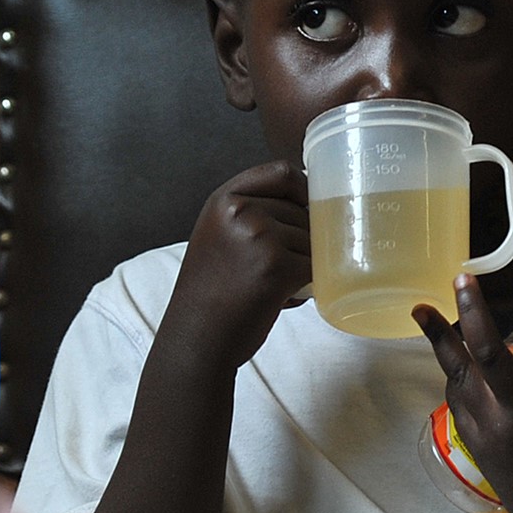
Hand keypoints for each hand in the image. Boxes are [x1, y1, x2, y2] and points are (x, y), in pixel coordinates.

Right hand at [160, 160, 310, 371]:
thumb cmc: (212, 291)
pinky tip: (281, 298)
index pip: (282, 172)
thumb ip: (252, 212)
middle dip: (300, 240)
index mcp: (223, 199)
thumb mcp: (219, 235)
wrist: (196, 339)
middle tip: (271, 270)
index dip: (304, 189)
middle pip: (303, 211)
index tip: (309, 207)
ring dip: (303, 264)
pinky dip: (308, 285)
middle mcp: (240, 211)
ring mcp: (259, 237)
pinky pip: (316, 267)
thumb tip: (312, 197)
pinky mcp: (278, 267)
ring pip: (312, 240)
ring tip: (271, 286)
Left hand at [414, 276, 512, 512]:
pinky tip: (448, 355)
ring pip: (460, 376)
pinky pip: (457, 401)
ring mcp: (495, 430)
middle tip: (462, 279)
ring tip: (421, 309)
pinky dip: (453, 374)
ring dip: (441, 340)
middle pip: (491, 354)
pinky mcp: (478, 444)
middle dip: (473, 313)